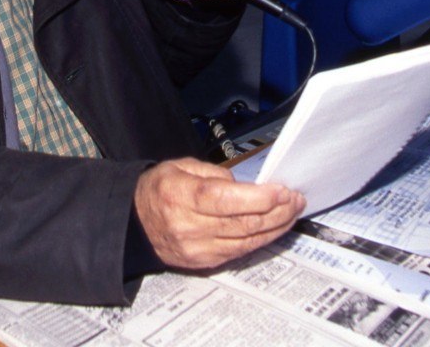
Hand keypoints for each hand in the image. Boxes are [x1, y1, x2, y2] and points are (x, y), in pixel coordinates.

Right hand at [134, 157, 304, 269]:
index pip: (225, 200)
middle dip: (277, 211)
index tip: (282, 190)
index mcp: (180, 196)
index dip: (258, 197)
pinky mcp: (205, 262)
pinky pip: (241, 252)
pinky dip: (261, 239)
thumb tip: (247, 187)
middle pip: (242, 223)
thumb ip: (214, 174)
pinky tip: (274, 227)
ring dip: (275, 227)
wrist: (134, 224)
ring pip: (247, 241)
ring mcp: (197, 249)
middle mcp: (188, 227)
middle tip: (295, 199)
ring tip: (292, 212)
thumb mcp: (180, 167)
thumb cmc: (158, 190)